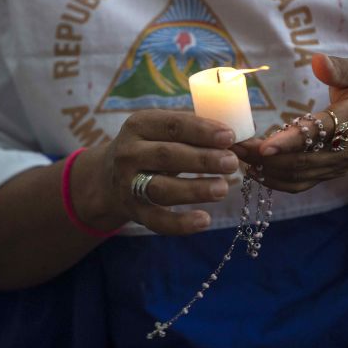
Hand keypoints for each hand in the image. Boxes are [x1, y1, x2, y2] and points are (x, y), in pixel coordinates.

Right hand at [76, 110, 240, 234]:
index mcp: (140, 124)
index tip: (229, 136)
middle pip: (167, 155)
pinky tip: (205, 220)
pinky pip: (157, 221)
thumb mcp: (162, 131)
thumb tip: (238, 138)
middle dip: (202, 159)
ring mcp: (128, 184)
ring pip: (162, 189)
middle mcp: (129, 153)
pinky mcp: (134, 211)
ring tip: (223, 188)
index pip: (173, 125)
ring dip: (195, 189)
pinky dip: (181, 223)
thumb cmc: (152, 147)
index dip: (202, 130)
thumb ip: (194, 132)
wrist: (108, 177)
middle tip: (232, 162)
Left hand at [231, 54, 347, 192]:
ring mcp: (338, 165)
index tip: (264, 145)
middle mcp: (345, 149)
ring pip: (298, 175)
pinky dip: (276, 182)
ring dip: (266, 170)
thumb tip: (317, 60)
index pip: (319, 133)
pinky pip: (302, 183)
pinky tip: (254, 172)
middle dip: (265, 157)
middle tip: (233, 147)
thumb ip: (340, 68)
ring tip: (236, 157)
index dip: (291, 141)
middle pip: (301, 160)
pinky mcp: (331, 173)